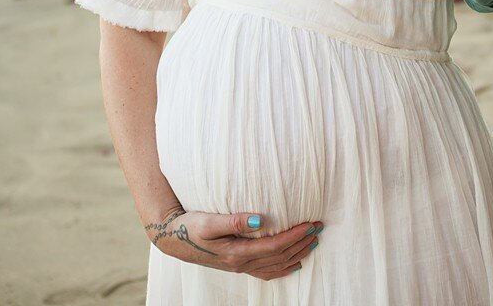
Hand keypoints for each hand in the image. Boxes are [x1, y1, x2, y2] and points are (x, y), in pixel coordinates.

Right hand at [145, 206, 322, 280]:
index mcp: (237, 253)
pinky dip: (283, 268)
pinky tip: (293, 263)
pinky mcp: (238, 264)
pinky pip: (267, 272)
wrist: (173, 238)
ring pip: (276, 266)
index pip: (275, 247)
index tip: (311, 223)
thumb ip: (234, 221)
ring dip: (296, 254)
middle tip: (319, 228)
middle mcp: (242, 264)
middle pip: (280, 257)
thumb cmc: (191, 226)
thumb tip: (260, 220)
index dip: (295, 236)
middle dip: (302, 243)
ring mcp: (240, 267)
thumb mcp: (209, 221)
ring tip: (313, 242)